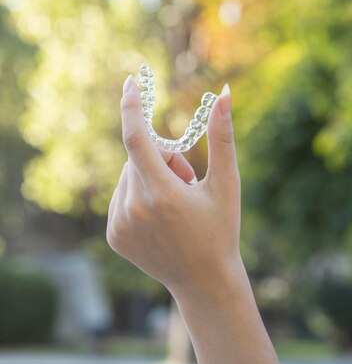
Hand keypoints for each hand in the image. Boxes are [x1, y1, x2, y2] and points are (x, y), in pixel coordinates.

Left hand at [106, 76, 240, 294]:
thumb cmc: (221, 229)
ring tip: (175, 205)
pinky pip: (122, 196)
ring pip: (128, 176)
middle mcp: (134, 209)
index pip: (135, 138)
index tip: (130, 83)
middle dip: (162, 158)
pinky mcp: (114, 235)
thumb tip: (224, 95)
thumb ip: (222, 137)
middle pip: (138, 157)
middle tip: (187, 181)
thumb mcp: (227, 183)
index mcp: (162, 194)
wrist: (204, 280)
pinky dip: (139, 196)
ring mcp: (120, 224)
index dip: (131, 107)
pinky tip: (161, 218)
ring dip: (150, 177)